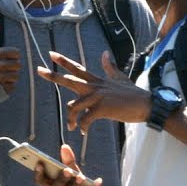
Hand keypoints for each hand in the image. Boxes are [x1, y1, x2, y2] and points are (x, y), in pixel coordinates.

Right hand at [0, 15, 20, 92]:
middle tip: (3, 67)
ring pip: (16, 76)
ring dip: (11, 76)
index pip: (16, 53)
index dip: (12, 55)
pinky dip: (8, 86)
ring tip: (1, 75)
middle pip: (18, 65)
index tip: (5, 57)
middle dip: (12, 66)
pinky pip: (12, 87)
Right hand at [33, 144, 100, 185]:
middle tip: (68, 170)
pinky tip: (98, 181)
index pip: (40, 181)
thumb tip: (65, 146)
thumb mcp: (73, 172)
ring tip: (82, 177)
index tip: (40, 163)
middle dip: (60, 179)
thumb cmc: (76, 185)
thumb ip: (68, 161)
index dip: (38, 173)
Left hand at [37, 51, 151, 132]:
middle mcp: (95, 86)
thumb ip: (110, 67)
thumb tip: (104, 53)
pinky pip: (85, 119)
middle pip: (70, 80)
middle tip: (39, 70)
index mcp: (98, 81)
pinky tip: (84, 132)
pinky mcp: (103, 108)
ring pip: (74, 105)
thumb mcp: (120, 78)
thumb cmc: (134, 95)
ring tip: (72, 127)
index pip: (77, 69)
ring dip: (70, 118)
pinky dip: (83, 127)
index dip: (64, 61)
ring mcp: (98, 96)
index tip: (51, 54)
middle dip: (53, 75)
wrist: (147, 105)